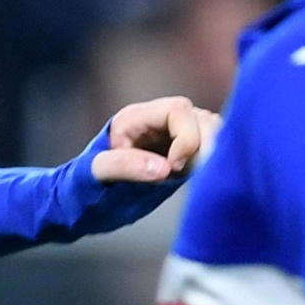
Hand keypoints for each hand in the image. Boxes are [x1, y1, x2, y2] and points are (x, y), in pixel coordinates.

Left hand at [93, 95, 216, 185]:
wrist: (89, 195)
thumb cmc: (91, 180)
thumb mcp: (98, 171)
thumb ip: (126, 166)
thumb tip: (165, 168)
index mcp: (137, 117)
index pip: (178, 110)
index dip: (186, 137)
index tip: (175, 167)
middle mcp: (160, 120)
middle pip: (201, 118)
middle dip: (206, 145)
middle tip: (196, 174)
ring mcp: (175, 135)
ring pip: (212, 131)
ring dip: (212, 152)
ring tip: (198, 176)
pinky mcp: (185, 153)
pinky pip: (212, 148)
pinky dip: (214, 160)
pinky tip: (203, 178)